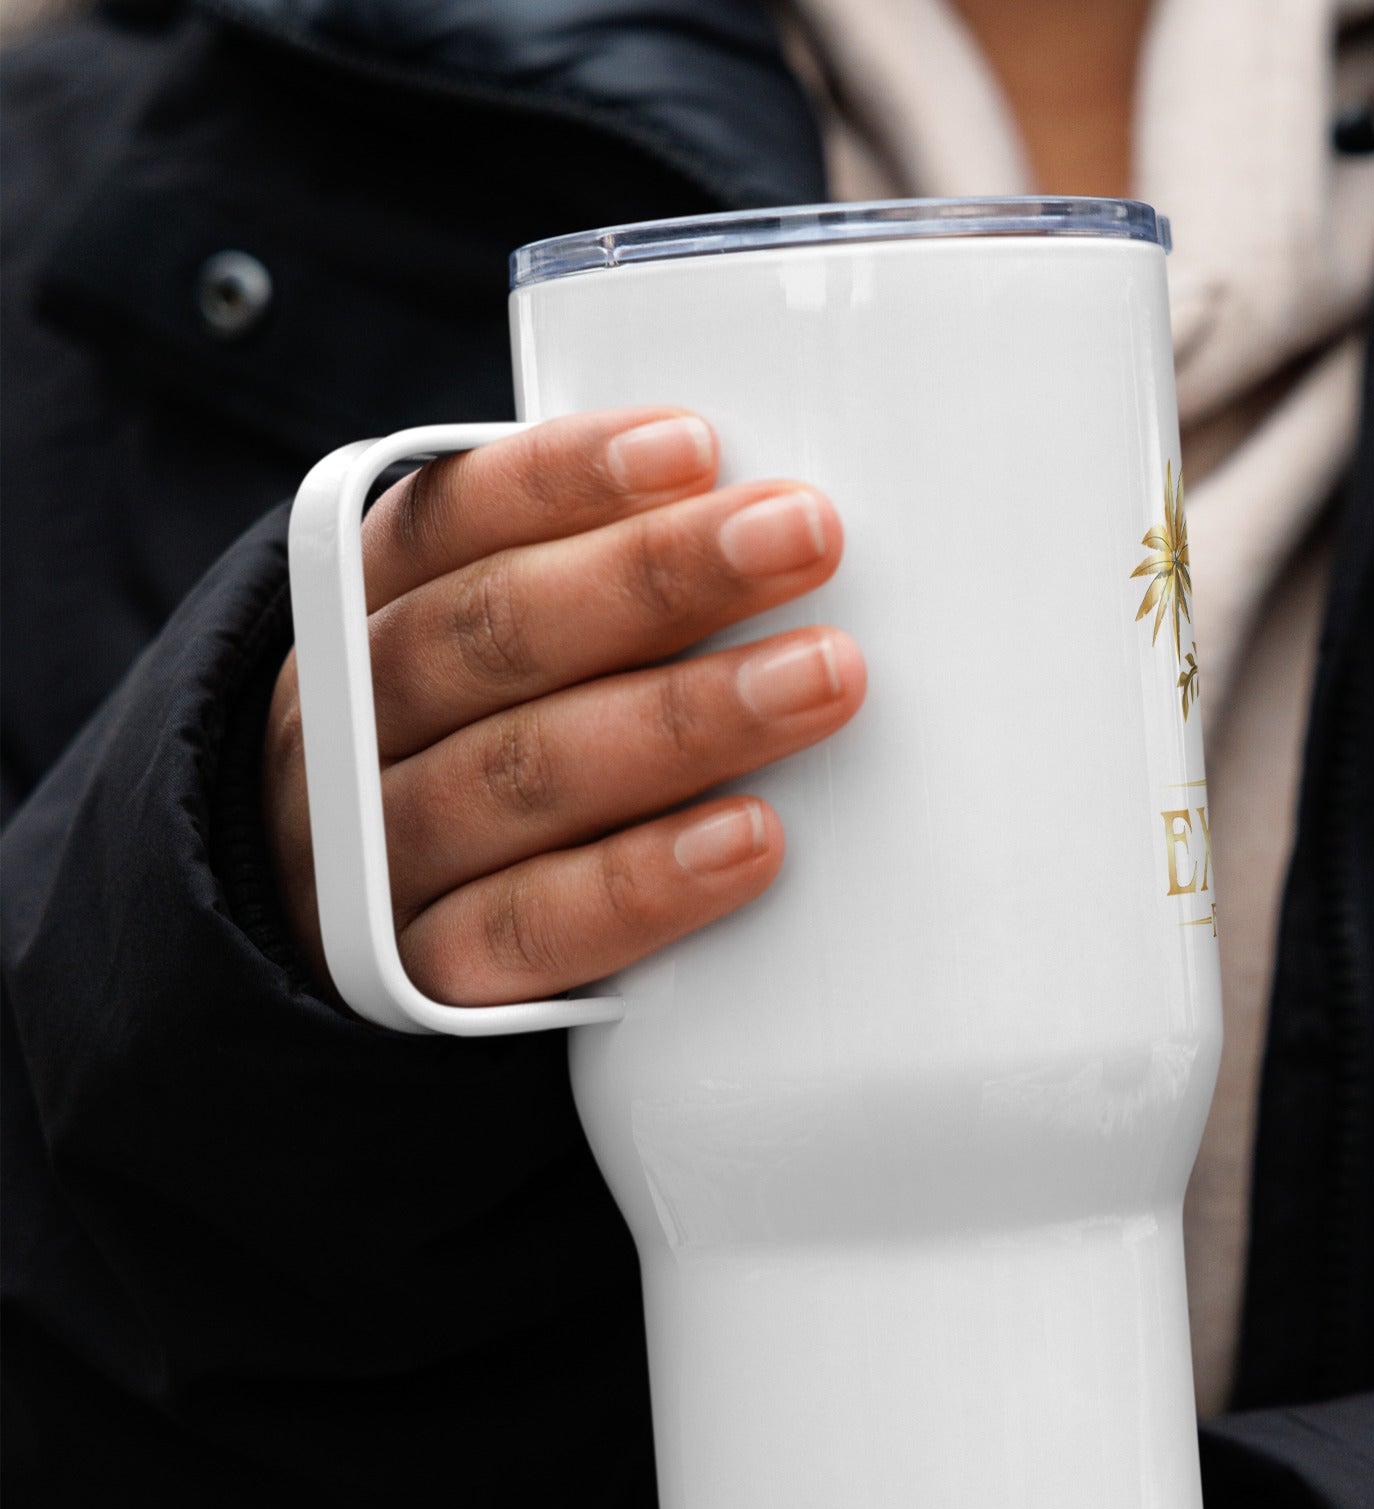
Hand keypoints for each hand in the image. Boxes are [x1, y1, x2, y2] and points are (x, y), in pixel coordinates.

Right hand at [263, 408, 861, 1001]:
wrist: (334, 930)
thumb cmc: (464, 749)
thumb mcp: (478, 647)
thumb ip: (583, 583)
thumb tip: (763, 518)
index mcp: (359, 609)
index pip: (448, 520)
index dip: (567, 480)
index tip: (697, 447)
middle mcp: (348, 723)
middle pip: (495, 635)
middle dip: (657, 579)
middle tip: (805, 539)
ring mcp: (377, 855)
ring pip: (522, 774)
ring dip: (681, 720)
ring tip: (820, 678)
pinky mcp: (427, 976)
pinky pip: (533, 928)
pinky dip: (643, 882)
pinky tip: (751, 839)